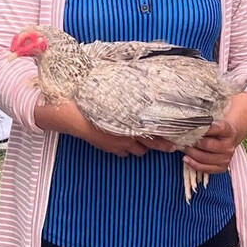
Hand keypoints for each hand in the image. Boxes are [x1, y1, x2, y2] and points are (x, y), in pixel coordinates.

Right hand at [36, 102, 156, 157]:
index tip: (174, 142)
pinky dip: (125, 149)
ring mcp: (116, 145)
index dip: (165, 140)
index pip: (153, 136)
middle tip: (166, 143)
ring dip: (139, 146)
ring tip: (141, 139)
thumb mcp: (113, 97)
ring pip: (136, 151)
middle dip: (155, 144)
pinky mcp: (108, 148)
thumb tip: (142, 93)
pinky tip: (124, 142)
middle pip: (148, 147)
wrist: (71, 115)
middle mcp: (125, 138)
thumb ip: (131, 99)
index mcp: (129, 125)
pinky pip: (122, 153)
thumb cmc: (92, 104)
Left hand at [181, 94, 246, 176]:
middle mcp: (230, 145)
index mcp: (229, 130)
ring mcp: (227, 157)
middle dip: (193, 141)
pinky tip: (186, 158)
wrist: (227, 138)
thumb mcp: (214, 119)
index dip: (204, 127)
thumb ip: (204, 118)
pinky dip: (194, 164)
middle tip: (181, 137)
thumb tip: (186, 112)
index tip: (191, 125)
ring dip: (191, 153)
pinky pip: (206, 168)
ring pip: (205, 157)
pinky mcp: (222, 167)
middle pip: (208, 145)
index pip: (217, 128)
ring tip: (182, 147)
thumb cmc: (215, 128)